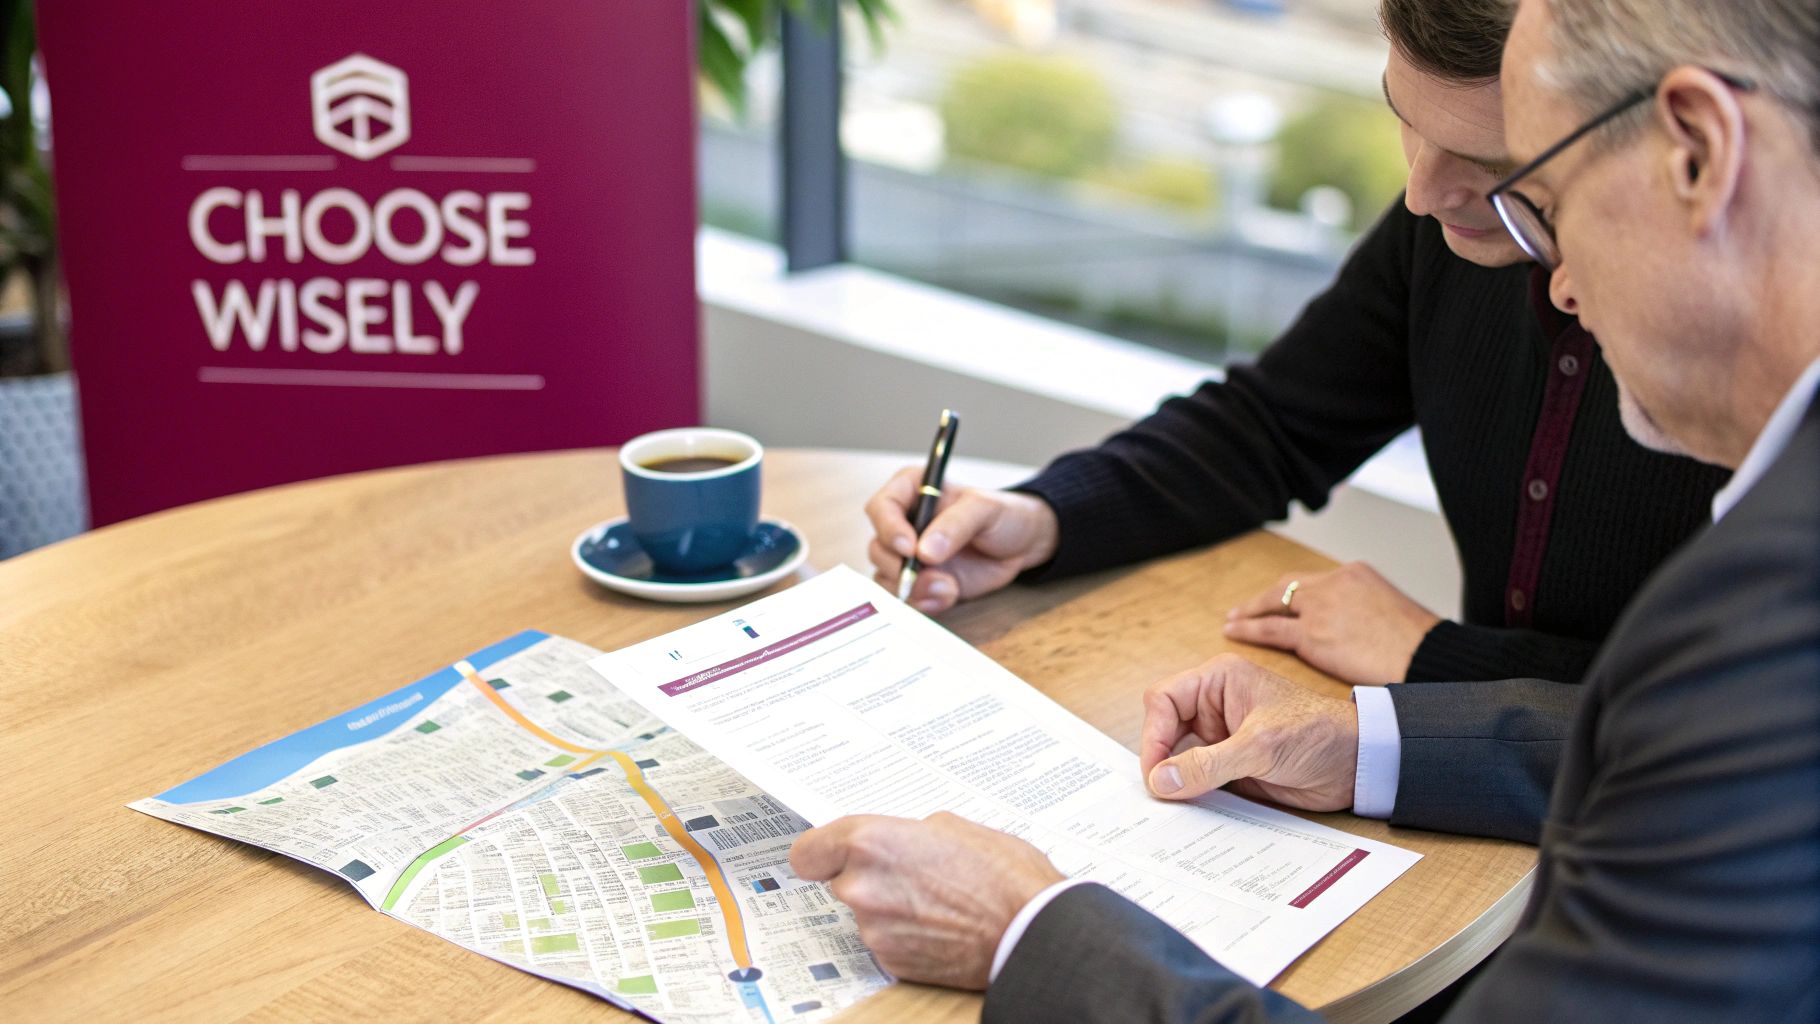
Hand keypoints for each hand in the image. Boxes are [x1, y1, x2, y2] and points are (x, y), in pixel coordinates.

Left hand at [790, 812, 1065, 989]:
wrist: (1029, 931)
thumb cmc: (1002, 874)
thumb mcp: (954, 827)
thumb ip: (908, 833)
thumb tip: (897, 843)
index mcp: (870, 843)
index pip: (807, 852)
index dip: (821, 853)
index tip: (830, 855)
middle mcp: (861, 888)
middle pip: (841, 880)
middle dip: (870, 877)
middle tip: (913, 873)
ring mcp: (875, 931)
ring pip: (867, 912)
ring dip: (891, 907)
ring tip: (938, 900)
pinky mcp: (892, 963)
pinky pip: (887, 940)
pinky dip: (907, 935)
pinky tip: (941, 925)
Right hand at [865, 467, 1059, 613]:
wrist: (1021, 545)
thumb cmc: (1002, 515)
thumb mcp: (985, 508)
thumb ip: (955, 524)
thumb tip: (924, 551)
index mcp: (911, 491)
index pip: (881, 507)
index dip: (889, 529)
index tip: (910, 548)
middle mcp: (903, 523)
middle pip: (879, 548)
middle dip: (903, 568)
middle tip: (936, 576)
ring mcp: (909, 556)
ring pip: (887, 577)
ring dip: (914, 589)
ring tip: (949, 588)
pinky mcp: (920, 582)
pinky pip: (906, 598)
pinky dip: (924, 602)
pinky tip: (947, 596)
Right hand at [1139, 653, 1357, 809]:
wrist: (1359, 764)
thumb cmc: (1319, 733)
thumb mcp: (1259, 747)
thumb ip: (1208, 764)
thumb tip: (1161, 780)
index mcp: (1218, 681)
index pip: (1164, 700)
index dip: (1154, 735)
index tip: (1156, 771)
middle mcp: (1215, 706)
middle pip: (1165, 729)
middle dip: (1160, 759)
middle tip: (1161, 792)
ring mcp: (1222, 737)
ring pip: (1179, 757)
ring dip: (1175, 780)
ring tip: (1172, 805)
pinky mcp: (1232, 765)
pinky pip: (1199, 779)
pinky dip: (1192, 794)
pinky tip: (1190, 810)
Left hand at [1223, 562, 1441, 684]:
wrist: (1427, 658)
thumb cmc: (1420, 647)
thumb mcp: (1394, 614)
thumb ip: (1366, 613)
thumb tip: (1355, 630)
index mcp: (1356, 573)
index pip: (1314, 581)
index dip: (1295, 594)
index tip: (1281, 601)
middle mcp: (1334, 583)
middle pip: (1289, 586)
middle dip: (1266, 597)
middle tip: (1246, 607)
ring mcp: (1321, 607)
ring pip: (1273, 603)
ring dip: (1249, 612)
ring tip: (1232, 620)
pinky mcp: (1312, 634)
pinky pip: (1269, 629)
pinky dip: (1248, 630)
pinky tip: (1235, 632)